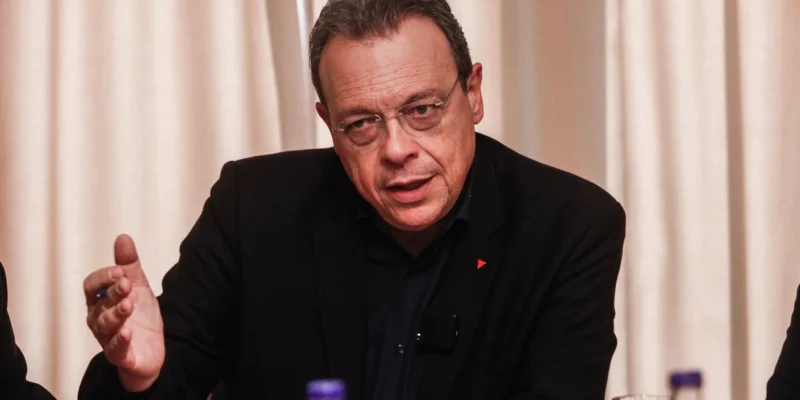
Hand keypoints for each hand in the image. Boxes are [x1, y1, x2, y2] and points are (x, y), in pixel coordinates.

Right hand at [83, 234, 164, 391]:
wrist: (152, 349)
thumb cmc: (139, 315)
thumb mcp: (137, 286)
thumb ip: (129, 264)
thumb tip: (122, 237)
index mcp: (99, 301)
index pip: (91, 286)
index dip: (103, 277)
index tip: (120, 270)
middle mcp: (98, 320)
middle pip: (99, 304)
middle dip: (113, 293)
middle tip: (127, 284)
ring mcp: (108, 339)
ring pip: (105, 326)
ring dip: (116, 314)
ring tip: (129, 304)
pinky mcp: (121, 356)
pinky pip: (116, 350)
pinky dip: (120, 342)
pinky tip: (127, 333)